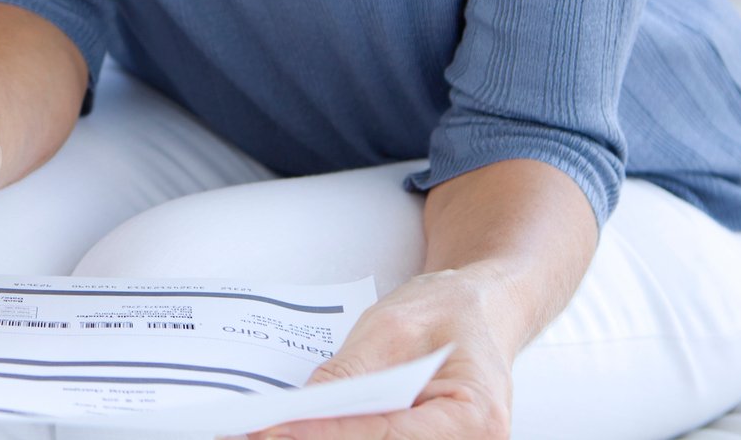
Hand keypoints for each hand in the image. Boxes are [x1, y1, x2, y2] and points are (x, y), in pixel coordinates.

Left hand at [247, 270, 512, 439]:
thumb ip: (348, 373)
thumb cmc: (446, 312)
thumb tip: (299, 411)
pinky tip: (300, 430)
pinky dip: (339, 437)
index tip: (275, 431)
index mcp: (475, 417)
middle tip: (261, 435)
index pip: (388, 436)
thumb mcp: (390, 328)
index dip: (327, 436)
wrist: (479, 312)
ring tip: (269, 432)